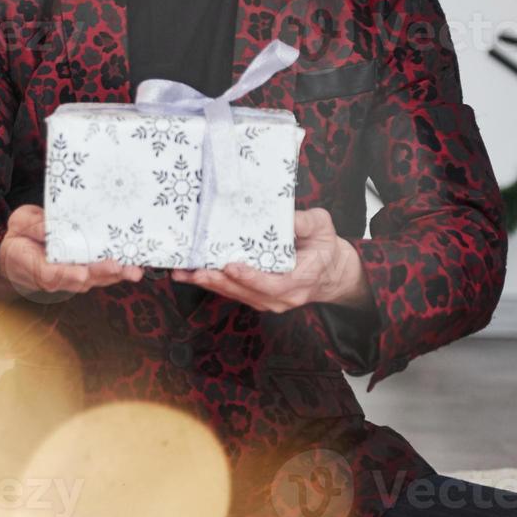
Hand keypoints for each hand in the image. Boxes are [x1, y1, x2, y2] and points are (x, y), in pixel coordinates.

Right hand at [0, 204, 142, 302]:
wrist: (17, 257)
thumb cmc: (19, 237)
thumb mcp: (19, 224)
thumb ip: (34, 226)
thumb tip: (50, 228)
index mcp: (32, 265)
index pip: (50, 274)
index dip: (67, 275)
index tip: (81, 274)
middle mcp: (53, 278)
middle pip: (78, 280)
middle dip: (100, 274)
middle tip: (118, 267)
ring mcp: (69, 279)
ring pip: (93, 281)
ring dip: (114, 276)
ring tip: (133, 270)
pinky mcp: (82, 275)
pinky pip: (99, 276)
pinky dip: (116, 272)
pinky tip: (133, 266)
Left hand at [170, 208, 371, 313]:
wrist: (331, 272)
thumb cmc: (324, 246)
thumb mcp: (322, 227)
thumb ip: (305, 221)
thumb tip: (284, 215)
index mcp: (302, 280)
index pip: (274, 284)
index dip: (251, 277)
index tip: (231, 266)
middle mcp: (284, 297)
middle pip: (248, 293)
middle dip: (221, 282)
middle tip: (197, 271)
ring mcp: (270, 301)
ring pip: (237, 295)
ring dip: (210, 284)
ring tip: (186, 273)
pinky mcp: (258, 297)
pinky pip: (234, 292)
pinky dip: (213, 284)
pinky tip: (191, 275)